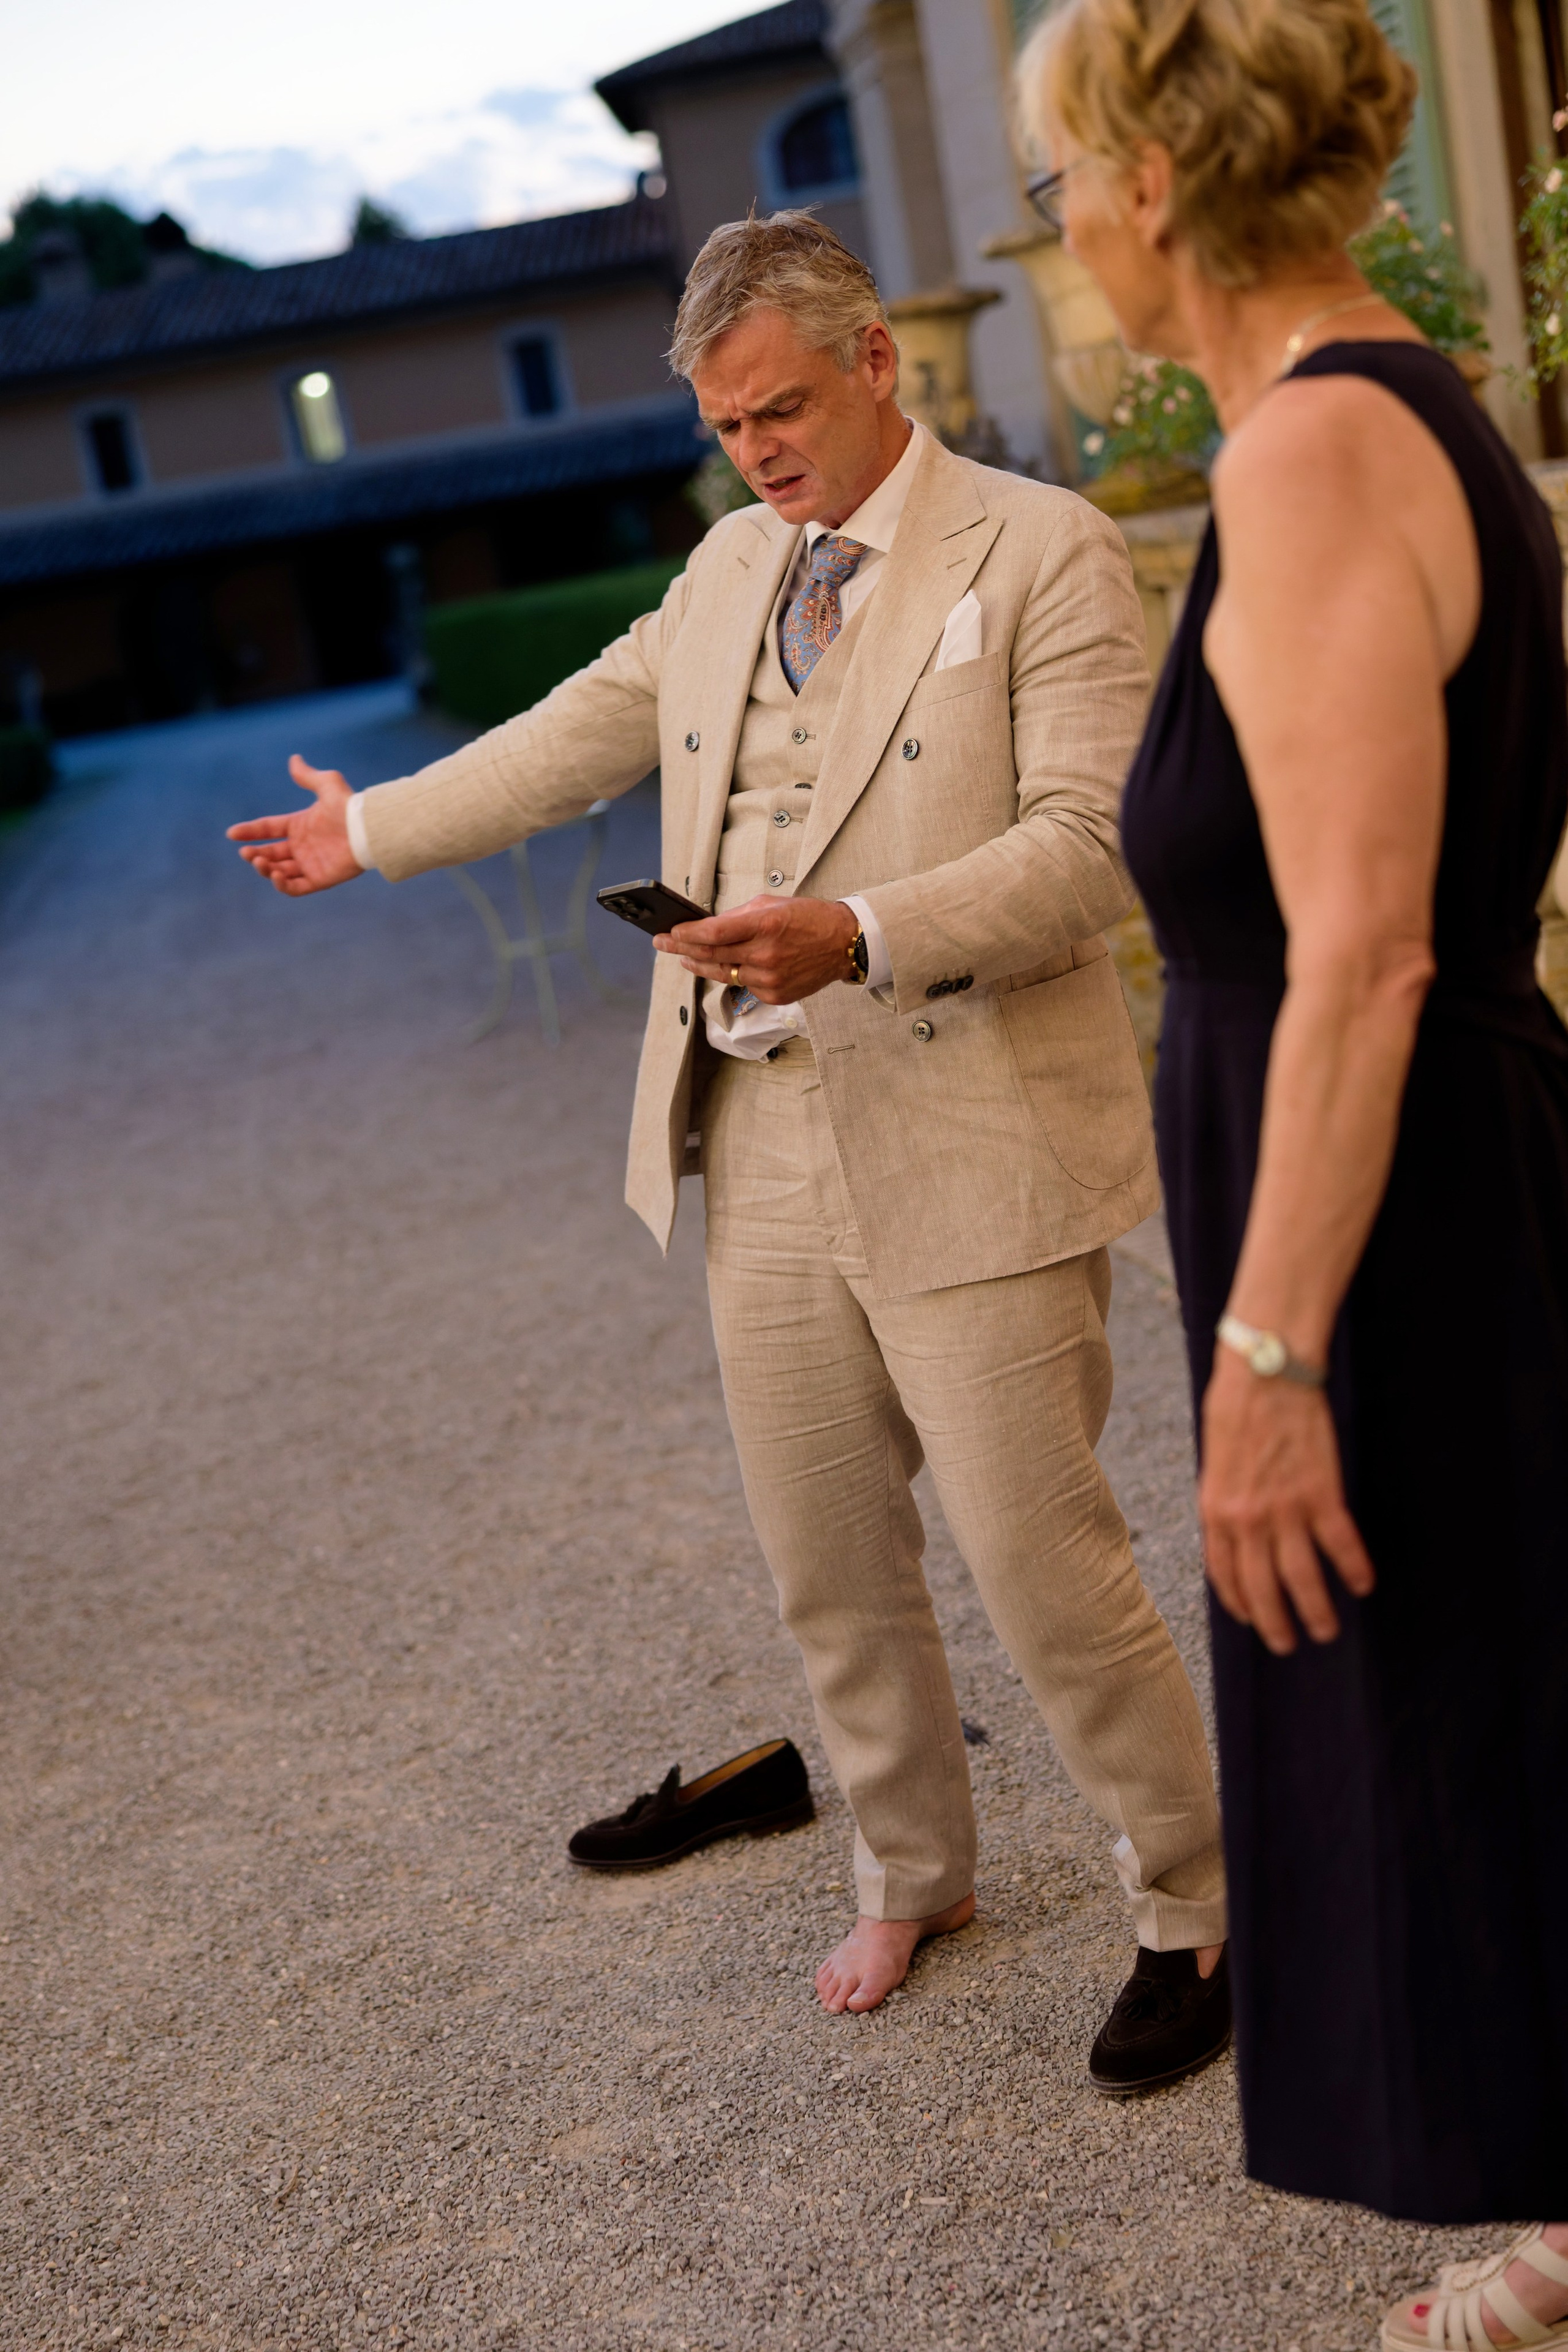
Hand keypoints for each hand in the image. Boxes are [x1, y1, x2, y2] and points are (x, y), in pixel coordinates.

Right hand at [226, 756, 361, 895]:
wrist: (367, 829)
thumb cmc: (348, 806)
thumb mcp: (326, 784)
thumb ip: (307, 775)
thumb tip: (294, 759)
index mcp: (300, 825)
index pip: (268, 829)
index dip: (250, 831)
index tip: (231, 833)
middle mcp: (303, 846)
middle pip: (271, 853)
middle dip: (256, 853)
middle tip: (246, 853)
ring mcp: (310, 864)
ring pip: (280, 871)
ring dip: (265, 868)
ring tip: (259, 861)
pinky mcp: (320, 880)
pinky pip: (296, 888)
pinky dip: (282, 885)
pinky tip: (274, 875)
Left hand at [656, 894, 859, 1002]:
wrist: (843, 944)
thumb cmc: (808, 919)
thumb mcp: (773, 904)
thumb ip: (739, 915)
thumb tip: (709, 925)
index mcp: (765, 925)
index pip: (714, 932)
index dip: (687, 933)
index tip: (671, 931)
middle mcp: (765, 954)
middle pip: (712, 954)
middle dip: (682, 948)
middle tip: (662, 943)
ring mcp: (770, 979)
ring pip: (723, 973)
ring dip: (701, 965)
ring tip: (684, 958)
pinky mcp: (775, 995)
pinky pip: (743, 985)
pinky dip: (732, 975)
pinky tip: (727, 966)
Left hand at [1199, 1349, 1374, 1654]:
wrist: (1264, 1373)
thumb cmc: (1235, 1409)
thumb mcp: (1213, 1462)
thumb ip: (1222, 1502)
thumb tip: (1231, 1534)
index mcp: (1216, 1510)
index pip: (1225, 1575)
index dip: (1240, 1604)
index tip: (1252, 1620)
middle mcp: (1247, 1519)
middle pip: (1263, 1588)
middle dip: (1276, 1624)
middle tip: (1289, 1644)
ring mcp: (1286, 1509)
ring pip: (1302, 1578)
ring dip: (1316, 1610)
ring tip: (1326, 1629)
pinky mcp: (1322, 1494)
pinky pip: (1341, 1545)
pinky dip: (1354, 1568)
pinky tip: (1362, 1584)